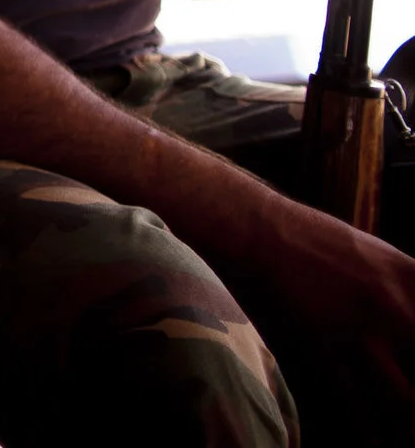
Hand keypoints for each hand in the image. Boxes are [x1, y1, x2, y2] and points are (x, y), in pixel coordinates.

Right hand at [227, 202, 414, 437]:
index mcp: (412, 279)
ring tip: (405, 435)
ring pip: (403, 401)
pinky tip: (376, 443)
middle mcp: (395, 306)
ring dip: (406, 423)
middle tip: (413, 412)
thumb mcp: (382, 256)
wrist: (253, 227)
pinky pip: (355, 404)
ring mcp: (359, 329)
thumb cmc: (315, 239)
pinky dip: (368, 431)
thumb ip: (411, 288)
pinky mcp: (322, 347)